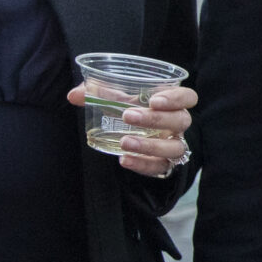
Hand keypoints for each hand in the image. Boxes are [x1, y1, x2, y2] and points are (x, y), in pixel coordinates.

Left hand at [64, 82, 194, 176]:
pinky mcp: (164, 164)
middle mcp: (178, 124)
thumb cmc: (131, 110)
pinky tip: (124, 160)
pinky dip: (142, 164)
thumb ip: (98, 94)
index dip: (176, 98)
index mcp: (172, 102)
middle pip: (180, 120)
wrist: (136, 137)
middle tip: (128, 116)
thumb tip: (74, 95)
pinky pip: (159, 167)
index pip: (188, 97)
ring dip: (150, 144)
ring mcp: (173, 145)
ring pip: (174, 147)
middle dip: (155, 119)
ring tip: (125, 141)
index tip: (154, 100)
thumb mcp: (118, 99)